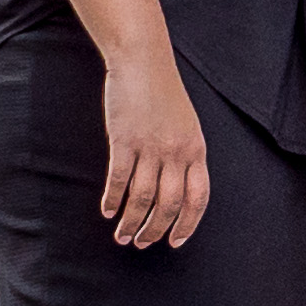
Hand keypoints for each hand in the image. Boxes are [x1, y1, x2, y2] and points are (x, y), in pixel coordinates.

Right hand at [99, 55, 211, 250]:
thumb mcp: (187, 126)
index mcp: (196, 150)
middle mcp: (176, 152)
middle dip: (155, 230)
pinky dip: (112, 198)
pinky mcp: (124, 140)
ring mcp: (150, 147)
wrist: (143, 62)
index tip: (175, 241)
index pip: (198, 198)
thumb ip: (186, 156)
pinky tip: (107, 210)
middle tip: (141, 242)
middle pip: (169, 204)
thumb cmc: (164, 94)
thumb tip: (177, 190)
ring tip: (122, 235)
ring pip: (142, 198)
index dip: (187, 224)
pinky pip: (119, 179)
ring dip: (132, 221)